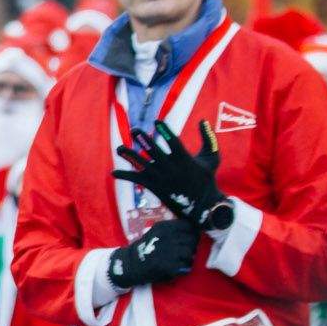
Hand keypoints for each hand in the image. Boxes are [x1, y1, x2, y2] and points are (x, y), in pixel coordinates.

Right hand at [107, 218, 200, 288]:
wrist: (129, 265)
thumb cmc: (144, 248)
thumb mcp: (155, 232)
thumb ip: (172, 230)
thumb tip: (193, 231)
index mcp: (164, 227)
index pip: (189, 226)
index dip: (192, 233)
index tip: (189, 238)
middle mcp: (167, 237)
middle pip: (192, 239)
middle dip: (191, 246)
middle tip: (186, 251)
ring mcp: (168, 251)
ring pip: (190, 252)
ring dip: (188, 258)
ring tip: (182, 261)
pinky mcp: (169, 265)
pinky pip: (186, 266)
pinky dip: (184, 269)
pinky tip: (177, 269)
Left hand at [114, 120, 231, 231]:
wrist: (202, 205)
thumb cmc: (207, 179)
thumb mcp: (212, 158)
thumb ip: (209, 139)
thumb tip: (202, 120)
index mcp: (185, 159)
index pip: (173, 141)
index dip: (165, 130)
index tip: (156, 121)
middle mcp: (171, 168)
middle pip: (154, 151)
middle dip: (143, 140)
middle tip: (134, 130)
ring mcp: (161, 178)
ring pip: (142, 165)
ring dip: (129, 156)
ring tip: (119, 148)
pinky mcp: (155, 187)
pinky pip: (138, 180)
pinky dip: (125, 176)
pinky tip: (114, 172)